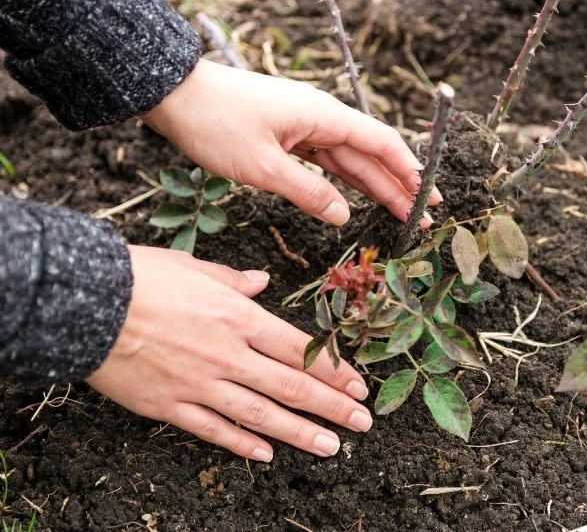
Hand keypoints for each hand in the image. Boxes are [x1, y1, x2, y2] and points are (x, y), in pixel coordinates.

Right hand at [85, 246, 372, 461]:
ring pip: (261, 415)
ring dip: (300, 433)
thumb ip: (234, 280)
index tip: (359, 386)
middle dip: (332, 407)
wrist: (85, 301)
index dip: (335, 371)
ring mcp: (200, 384)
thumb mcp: (195, 267)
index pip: (301, 349)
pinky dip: (241, 445)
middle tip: (363, 424)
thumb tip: (261, 281)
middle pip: (292, 386)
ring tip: (331, 447)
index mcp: (239, 317)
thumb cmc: (141, 277)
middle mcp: (228, 355)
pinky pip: (213, 430)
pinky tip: (265, 456)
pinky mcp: (170, 406)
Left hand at [143, 59, 440, 226]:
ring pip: (349, 161)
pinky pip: (325, 162)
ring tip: (399, 214)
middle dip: (397, 187)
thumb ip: (308, 193)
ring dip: (374, 187)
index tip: (429, 196)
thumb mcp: (262, 166)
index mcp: (323, 116)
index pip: (381, 144)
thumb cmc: (215, 123)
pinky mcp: (288, 136)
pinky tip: (355, 200)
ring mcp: (304, 127)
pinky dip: (342, 183)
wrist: (174, 95)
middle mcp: (321, 118)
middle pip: (370, 155)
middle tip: (420, 219)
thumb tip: (344, 216)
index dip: (409, 171)